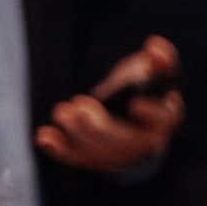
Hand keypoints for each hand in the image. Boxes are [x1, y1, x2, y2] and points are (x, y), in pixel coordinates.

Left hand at [37, 36, 183, 172]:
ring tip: (63, 112)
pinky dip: (58, 149)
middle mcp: (143, 144)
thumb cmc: (141, 93)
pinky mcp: (93, 159)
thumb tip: (155, 46)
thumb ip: (158, 60)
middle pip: (124, 143)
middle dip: (99, 128)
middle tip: (80, 105)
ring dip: (77, 133)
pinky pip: (75, 159)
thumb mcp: (150, 75)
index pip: (161, 120)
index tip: (134, 105)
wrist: (128, 122)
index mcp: (162, 120)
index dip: (150, 114)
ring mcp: (117, 156)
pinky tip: (44, 136)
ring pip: (98, 153)